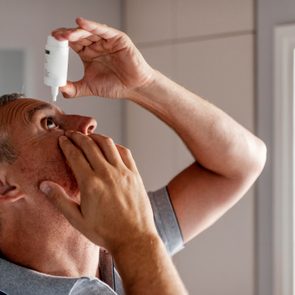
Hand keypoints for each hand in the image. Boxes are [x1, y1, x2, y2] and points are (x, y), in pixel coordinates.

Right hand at [39, 131, 157, 252]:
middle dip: (78, 137)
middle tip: (72, 134)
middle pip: (90, 146)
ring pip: (108, 144)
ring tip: (89, 137)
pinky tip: (111, 147)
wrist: (134, 237)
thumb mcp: (77, 220)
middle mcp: (107, 173)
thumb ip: (60, 200)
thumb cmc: (105, 231)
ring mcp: (123, 172)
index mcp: (90, 184)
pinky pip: (125, 152)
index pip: (75, 155)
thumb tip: (44, 185)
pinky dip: (115, 146)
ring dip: (96, 137)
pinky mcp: (135, 174)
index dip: (67, 145)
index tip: (62, 139)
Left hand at [52, 17, 154, 98]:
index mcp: (88, 54)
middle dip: (65, 36)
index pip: (71, 44)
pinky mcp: (117, 38)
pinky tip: (81, 24)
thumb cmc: (116, 86)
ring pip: (89, 32)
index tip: (51, 46)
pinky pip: (103, 30)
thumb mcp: (90, 87)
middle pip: (78, 36)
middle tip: (55, 38)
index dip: (61, 43)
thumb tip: (59, 89)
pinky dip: (92, 26)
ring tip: (65, 35)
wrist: (134, 88)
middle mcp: (96, 45)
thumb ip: (74, 89)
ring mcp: (106, 41)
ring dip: (76, 32)